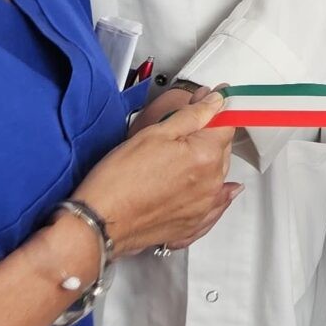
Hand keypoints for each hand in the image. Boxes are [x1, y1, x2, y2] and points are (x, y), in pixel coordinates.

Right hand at [73, 89, 238, 254]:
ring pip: (217, 175)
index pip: (226, 123)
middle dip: (208, 136)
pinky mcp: (193, 225)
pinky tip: (216, 189)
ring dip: (208, 163)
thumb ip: (192, 115)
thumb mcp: (154, 134)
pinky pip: (215, 206)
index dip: (214, 109)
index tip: (205, 103)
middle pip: (222, 149)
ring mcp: (204, 207)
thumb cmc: (119, 180)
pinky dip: (216, 195)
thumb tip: (215, 100)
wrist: (99, 222)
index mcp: (206, 156)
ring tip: (181, 160)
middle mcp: (212, 183)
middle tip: (184, 130)